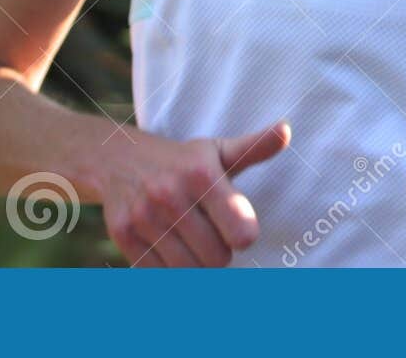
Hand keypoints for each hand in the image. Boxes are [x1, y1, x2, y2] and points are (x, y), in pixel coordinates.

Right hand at [97, 120, 290, 265]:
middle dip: (219, 252)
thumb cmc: (183, 160)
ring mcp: (144, 215)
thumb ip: (254, 148)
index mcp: (202, 173)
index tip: (239, 227)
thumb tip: (286, 130)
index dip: (243, 236)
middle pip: (217, 260)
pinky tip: (168, 245)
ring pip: (188, 272)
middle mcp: (170, 194)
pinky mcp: (123, 234)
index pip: (241, 233)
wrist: (119, 158)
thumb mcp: (219, 150)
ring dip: (195, 264)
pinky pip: (158, 275)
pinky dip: (168, 269)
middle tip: (210, 232)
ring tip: (191, 240)